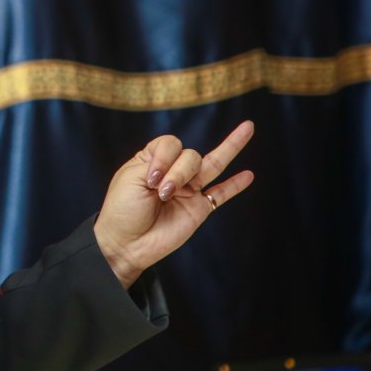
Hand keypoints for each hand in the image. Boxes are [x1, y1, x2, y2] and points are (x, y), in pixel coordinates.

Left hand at [94, 121, 254, 287]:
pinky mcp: (200, 208)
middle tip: (163, 192)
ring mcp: (189, 190)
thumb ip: (157, 164)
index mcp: (152, 161)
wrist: (126, 243)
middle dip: (179, 171)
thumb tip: (182, 169)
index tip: (150, 179)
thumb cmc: (122, 210)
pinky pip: (222, 193)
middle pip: (190, 156)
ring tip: (248, 128)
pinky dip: (235, 185)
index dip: (165, 157)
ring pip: (213, 165)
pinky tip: (249, 175)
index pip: (170, 144)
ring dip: (229, 146)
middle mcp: (173, 172)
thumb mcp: (131, 178)